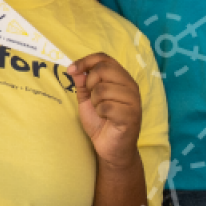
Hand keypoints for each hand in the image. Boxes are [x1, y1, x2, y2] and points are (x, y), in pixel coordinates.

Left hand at [66, 53, 142, 168]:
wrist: (111, 148)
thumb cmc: (101, 121)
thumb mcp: (87, 99)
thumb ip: (82, 83)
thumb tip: (75, 69)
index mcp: (122, 78)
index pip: (104, 58)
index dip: (85, 61)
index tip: (71, 70)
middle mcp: (131, 86)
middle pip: (103, 69)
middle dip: (89, 83)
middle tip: (92, 98)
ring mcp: (133, 100)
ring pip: (102, 89)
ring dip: (95, 102)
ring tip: (101, 111)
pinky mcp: (131, 114)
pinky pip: (106, 106)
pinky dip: (100, 112)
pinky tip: (106, 118)